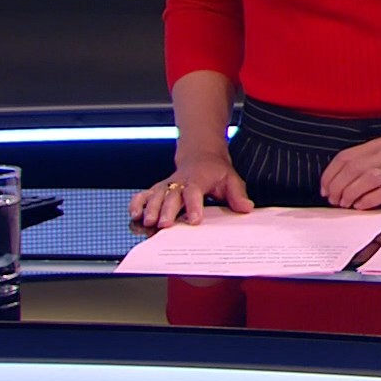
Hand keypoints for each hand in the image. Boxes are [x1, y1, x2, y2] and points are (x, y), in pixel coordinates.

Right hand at [129, 150, 253, 228]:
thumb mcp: (231, 179)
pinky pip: (144, 194)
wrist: (200, 155)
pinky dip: (137, 203)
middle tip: (164, 225)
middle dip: (166, 210)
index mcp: (198, 180)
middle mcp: (179, 182)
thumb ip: (237, 195)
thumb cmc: (215, 171)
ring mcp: (167, 185)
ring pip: (155, 195)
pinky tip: (134, 214)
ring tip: (148, 222)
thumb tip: (246, 208)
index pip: (195, 192)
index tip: (195, 220)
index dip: (194, 206)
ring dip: (150, 209)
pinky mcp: (157, 189)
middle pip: (171, 196)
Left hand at [320, 137, 380, 209]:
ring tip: (344, 204)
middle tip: (332, 200)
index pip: (346, 157)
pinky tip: (360, 206)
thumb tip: (343, 181)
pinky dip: (367, 200)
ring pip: (364, 179)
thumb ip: (371, 163)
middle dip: (336, 186)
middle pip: (352, 168)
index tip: (325, 188)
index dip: (330, 174)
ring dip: (349, 194)